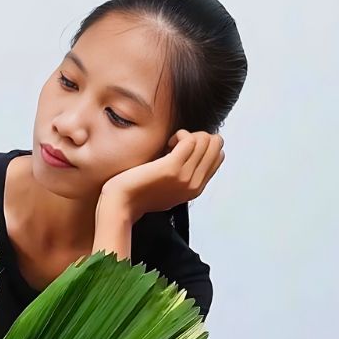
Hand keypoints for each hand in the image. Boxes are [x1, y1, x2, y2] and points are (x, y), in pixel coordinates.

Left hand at [100, 129, 224, 220]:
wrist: (120, 204)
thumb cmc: (139, 194)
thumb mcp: (170, 188)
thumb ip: (186, 175)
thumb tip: (197, 151)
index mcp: (196, 189)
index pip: (218, 156)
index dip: (203, 146)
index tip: (183, 150)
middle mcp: (194, 185)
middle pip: (216, 145)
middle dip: (199, 136)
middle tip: (177, 145)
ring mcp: (185, 177)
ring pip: (206, 140)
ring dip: (188, 135)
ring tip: (171, 145)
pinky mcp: (172, 168)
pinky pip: (190, 139)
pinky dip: (180, 134)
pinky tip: (167, 143)